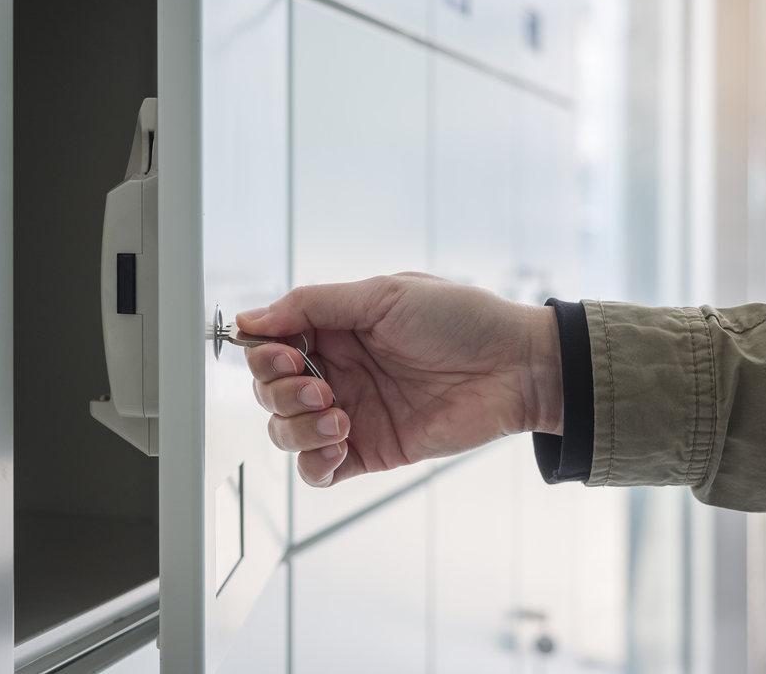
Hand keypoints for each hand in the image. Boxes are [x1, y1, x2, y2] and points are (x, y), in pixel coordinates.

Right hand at [237, 273, 562, 487]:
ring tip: (340, 416)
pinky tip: (340, 443)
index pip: (271, 345)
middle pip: (268, 392)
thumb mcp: (382, 295)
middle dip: (279, 392)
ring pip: (285, 432)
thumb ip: (312, 305)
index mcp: (336, 329)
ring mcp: (351, 413)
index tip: (282, 354)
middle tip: (319, 387)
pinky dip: (314, 463)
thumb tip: (250, 319)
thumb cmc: (460, 319)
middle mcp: (337, 371)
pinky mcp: (370, 450)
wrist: (514, 367)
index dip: (263, 354)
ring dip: (297, 427)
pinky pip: (318, 471)